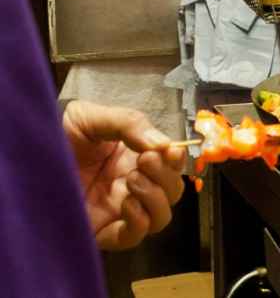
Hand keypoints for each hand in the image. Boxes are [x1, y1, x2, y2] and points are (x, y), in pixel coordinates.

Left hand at [62, 101, 185, 250]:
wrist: (26, 155)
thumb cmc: (56, 135)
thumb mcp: (94, 118)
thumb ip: (130, 124)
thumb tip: (164, 145)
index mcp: (133, 159)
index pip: (171, 165)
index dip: (177, 159)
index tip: (169, 150)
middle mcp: (130, 185)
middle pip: (172, 191)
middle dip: (166, 176)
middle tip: (146, 160)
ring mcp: (117, 210)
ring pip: (160, 217)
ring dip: (156, 198)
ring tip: (131, 179)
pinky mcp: (102, 231)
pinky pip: (134, 236)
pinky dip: (140, 221)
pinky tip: (126, 202)